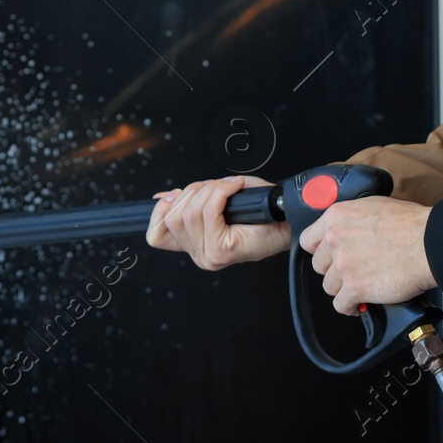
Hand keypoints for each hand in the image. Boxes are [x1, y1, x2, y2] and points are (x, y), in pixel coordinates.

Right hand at [146, 175, 290, 269]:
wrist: (286, 220)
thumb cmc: (258, 211)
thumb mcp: (215, 200)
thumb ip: (188, 200)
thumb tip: (161, 197)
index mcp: (193, 245)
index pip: (156, 237)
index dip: (158, 211)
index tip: (172, 195)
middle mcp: (198, 255)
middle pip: (173, 217)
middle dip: (193, 191)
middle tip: (216, 186)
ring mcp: (209, 256)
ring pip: (190, 213)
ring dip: (210, 190)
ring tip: (229, 187)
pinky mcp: (221, 252)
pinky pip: (209, 212)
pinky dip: (221, 192)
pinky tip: (235, 188)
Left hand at [299, 196, 435, 314]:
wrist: (430, 243)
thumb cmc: (411, 224)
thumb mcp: (372, 205)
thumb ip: (351, 218)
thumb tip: (346, 229)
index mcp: (336, 217)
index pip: (308, 240)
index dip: (320, 251)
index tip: (329, 257)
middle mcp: (334, 240)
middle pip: (319, 265)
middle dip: (335, 270)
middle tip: (352, 271)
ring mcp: (343, 265)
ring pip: (329, 286)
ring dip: (344, 288)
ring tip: (361, 286)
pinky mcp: (355, 288)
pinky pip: (341, 305)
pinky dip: (350, 307)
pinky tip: (360, 304)